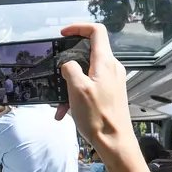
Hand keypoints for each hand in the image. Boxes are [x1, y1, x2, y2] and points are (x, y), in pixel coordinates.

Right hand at [53, 23, 132, 150]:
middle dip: (69, 64)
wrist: (115, 142)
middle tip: (57, 76)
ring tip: (60, 104)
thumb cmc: (98, 117)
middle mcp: (112, 68)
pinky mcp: (110, 93)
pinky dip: (76, 95)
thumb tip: (68, 64)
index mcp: (106, 62)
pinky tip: (66, 111)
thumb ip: (70, 69)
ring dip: (70, 85)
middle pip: (88, 53)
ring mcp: (112, 81)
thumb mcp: (77, 88)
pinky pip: (90, 87)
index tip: (63, 34)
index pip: (96, 31)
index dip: (79, 28)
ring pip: (86, 74)